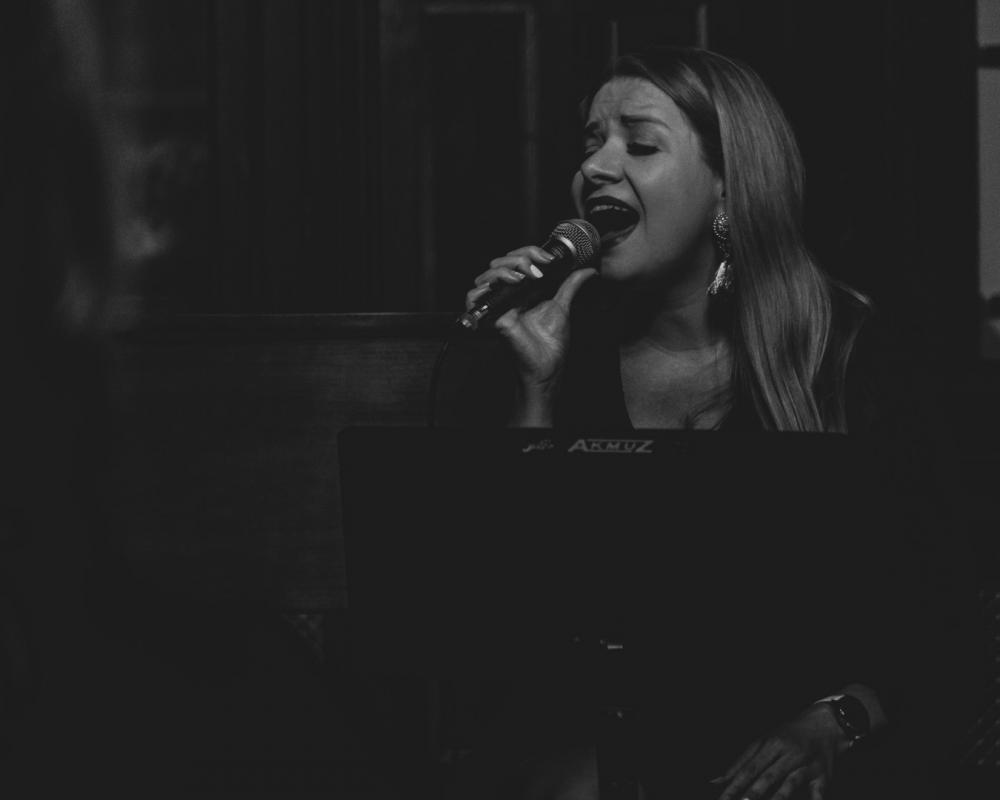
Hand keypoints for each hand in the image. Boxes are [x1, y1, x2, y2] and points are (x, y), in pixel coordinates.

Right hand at [465, 245, 596, 387]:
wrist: (548, 365)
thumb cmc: (551, 342)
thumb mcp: (563, 305)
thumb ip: (570, 285)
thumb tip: (588, 270)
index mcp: (521, 290)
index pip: (516, 259)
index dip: (531, 252)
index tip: (550, 259)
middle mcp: (507, 295)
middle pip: (500, 262)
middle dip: (520, 258)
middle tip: (540, 269)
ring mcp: (497, 305)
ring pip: (486, 274)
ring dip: (506, 269)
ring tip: (525, 276)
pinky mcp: (491, 317)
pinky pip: (473, 297)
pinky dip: (485, 287)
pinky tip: (510, 285)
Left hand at [711, 704, 847, 799]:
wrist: (825, 723)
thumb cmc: (788, 735)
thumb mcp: (764, 742)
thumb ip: (741, 762)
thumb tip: (717, 781)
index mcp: (769, 745)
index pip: (748, 768)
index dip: (734, 784)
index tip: (723, 798)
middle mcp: (786, 754)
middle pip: (766, 776)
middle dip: (752, 793)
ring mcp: (805, 765)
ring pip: (789, 783)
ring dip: (777, 798)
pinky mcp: (822, 775)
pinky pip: (818, 790)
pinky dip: (814, 799)